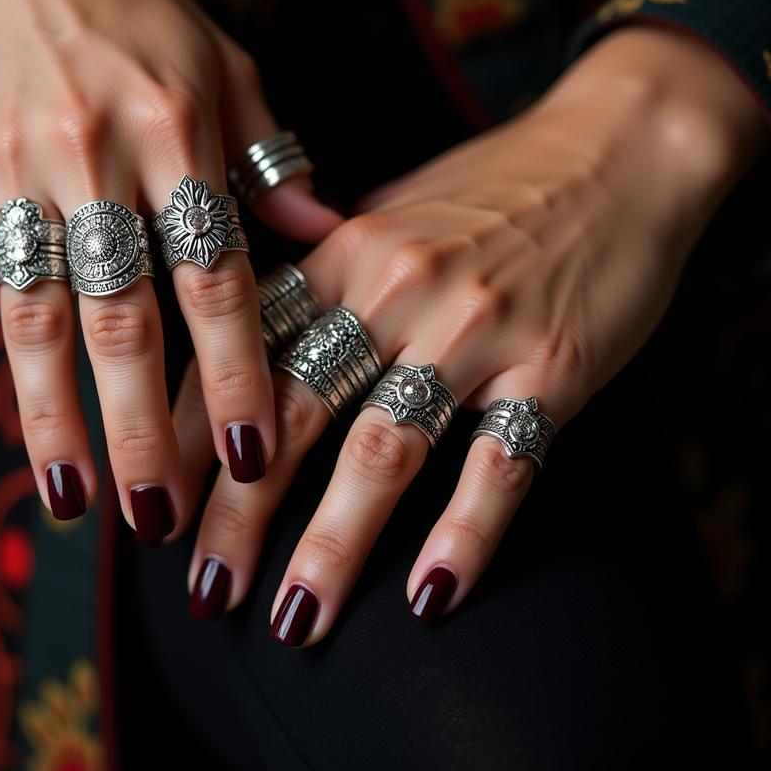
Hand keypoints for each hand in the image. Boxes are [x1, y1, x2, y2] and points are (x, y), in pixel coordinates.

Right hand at [0, 0, 342, 530]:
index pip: (212, 271)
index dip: (231, 367)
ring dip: (47, 414)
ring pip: (28, 314)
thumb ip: (274, 160)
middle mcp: (90, 156)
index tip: (251, 453)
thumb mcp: (227, 66)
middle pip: (117, 312)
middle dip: (137, 423)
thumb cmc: (143, 14)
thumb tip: (333, 242)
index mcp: (175, 127)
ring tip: (72, 499)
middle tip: (160, 513)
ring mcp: (9, 171)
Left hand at [176, 23, 770, 636]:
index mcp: (346, 251)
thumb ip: (325, 270)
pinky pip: (502, 461)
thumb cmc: (494, 187)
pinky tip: (432, 598)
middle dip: (239, 510)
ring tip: (292, 621)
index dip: (191, 429)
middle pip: (296, 413)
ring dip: (332, 544)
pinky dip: (466, 533)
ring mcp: (476, 327)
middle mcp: (398, 288)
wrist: (618, 149)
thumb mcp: (392, 210)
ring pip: (385, 449)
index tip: (153, 497)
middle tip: (201, 588)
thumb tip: (254, 331)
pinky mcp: (555, 364)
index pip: (245, 351)